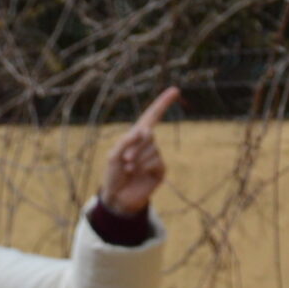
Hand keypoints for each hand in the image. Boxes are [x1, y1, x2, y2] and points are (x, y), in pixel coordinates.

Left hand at [100, 87, 176, 215]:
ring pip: (151, 149)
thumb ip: (126, 141)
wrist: (118, 197)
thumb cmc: (113, 174)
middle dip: (135, 146)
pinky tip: (137, 173)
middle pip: (148, 134)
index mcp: (136, 136)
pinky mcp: (160, 169)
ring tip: (129, 169)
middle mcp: (148, 144)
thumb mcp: (113, 155)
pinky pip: (155, 161)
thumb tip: (144, 131)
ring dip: (137, 159)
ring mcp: (155, 156)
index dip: (162, 103)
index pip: (152, 116)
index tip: (175, 90)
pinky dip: (144, 166)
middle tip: (125, 160)